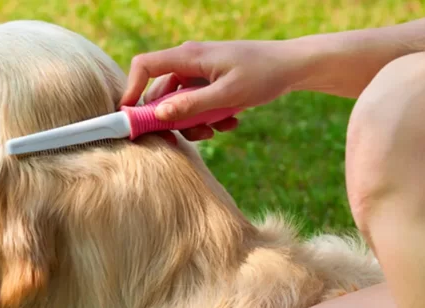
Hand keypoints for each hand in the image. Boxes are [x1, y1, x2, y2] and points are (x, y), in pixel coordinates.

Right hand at [120, 40, 303, 139]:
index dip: (131, 89)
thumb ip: (192, 105)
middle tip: (195, 135)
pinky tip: (230, 121)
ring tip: (218, 128)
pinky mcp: (209, 83)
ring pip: (179, 104)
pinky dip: (207, 117)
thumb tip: (160, 115)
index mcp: (189, 56)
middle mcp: (188, 62)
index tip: (130, 116)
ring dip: (194, 122)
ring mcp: (198, 73)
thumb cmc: (264, 74)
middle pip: (160, 94)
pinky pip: (195, 105)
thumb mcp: (228, 94)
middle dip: (173, 119)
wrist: (294, 66)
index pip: (144, 65)